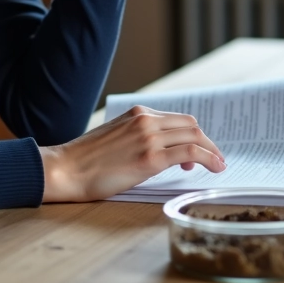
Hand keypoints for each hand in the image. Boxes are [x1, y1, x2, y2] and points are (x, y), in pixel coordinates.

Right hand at [39, 105, 225, 202]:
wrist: (66, 169)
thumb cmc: (86, 160)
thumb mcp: (115, 136)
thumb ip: (138, 136)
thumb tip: (161, 150)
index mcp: (137, 112)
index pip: (178, 119)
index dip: (194, 135)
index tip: (199, 150)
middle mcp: (145, 120)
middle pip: (190, 125)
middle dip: (207, 142)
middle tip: (214, 159)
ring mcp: (149, 137)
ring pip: (194, 136)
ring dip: (211, 151)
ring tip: (218, 165)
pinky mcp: (150, 158)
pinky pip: (190, 152)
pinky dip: (208, 158)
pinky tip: (215, 168)